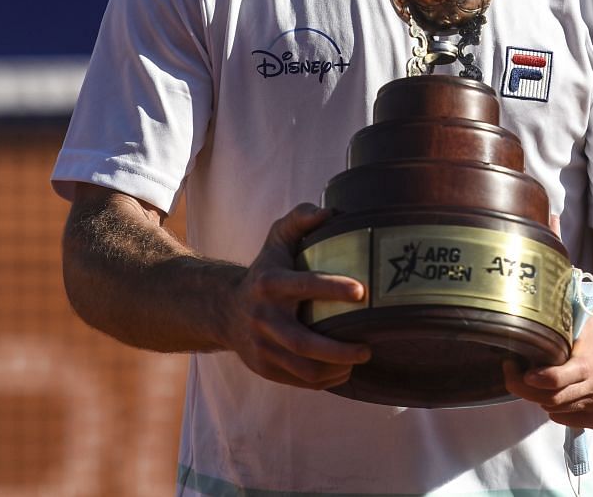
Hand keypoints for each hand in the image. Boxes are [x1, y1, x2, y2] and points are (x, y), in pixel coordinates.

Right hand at [226, 203, 370, 389]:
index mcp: (270, 282)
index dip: (332, 288)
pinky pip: (299, 380)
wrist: (225, 309)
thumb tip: (331, 213)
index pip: (304, 285)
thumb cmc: (266, 269)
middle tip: (368, 347)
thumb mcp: (277, 238)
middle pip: (303, 342)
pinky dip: (325, 380)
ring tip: (360, 358)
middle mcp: (264, 317)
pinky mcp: (264, 367)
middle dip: (339, 349)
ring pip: (303, 368)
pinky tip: (343, 371)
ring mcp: (262, 346)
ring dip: (336, 369)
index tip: (362, 292)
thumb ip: (301, 220)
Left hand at [503, 315, 592, 427]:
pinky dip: (556, 411)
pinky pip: (570, 420)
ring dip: (540, 398)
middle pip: (556, 398)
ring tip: (532, 383)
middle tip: (511, 376)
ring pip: (560, 410)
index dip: (540, 378)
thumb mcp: (582, 319)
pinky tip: (553, 394)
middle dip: (527, 390)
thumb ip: (559, 321)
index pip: (564, 376)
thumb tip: (526, 318)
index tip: (521, 372)